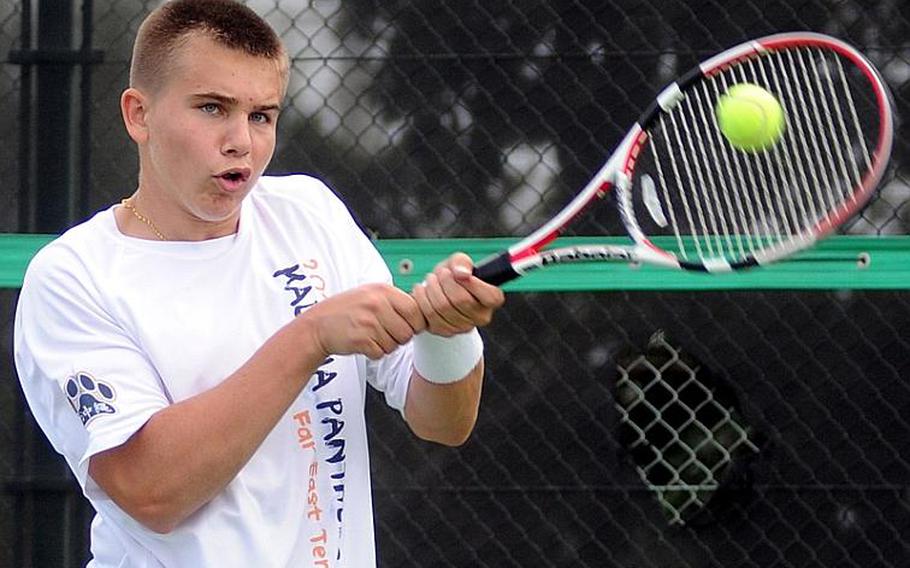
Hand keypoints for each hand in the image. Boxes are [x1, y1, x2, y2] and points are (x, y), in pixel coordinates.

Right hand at [300, 283, 426, 358]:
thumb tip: (425, 313)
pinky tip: (363, 343)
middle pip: (408, 331)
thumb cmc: (348, 310)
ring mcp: (369, 322)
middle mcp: (377, 304)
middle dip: (400, 337)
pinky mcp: (361, 340)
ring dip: (386, 345)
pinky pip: (381, 353)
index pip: (416, 310)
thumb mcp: (371, 294)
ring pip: (395, 344)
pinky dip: (374, 352)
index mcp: (383, 290)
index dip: (415, 322)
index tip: (406, 325)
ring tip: (371, 335)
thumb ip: (395, 300)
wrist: (318, 324)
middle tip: (385, 333)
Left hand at [411, 253, 505, 336]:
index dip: (472, 283)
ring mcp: (463, 327)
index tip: (458, 273)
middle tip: (441, 273)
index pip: (489, 296)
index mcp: (492, 299)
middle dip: (446, 281)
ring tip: (431, 279)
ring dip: (432, 289)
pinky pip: (430, 315)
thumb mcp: (460, 262)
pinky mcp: (445, 331)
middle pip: (461, 300)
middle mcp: (481, 317)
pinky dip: (423, 299)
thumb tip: (462, 273)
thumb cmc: (454, 276)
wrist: (440, 289)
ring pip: (443, 308)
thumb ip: (463, 263)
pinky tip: (423, 290)